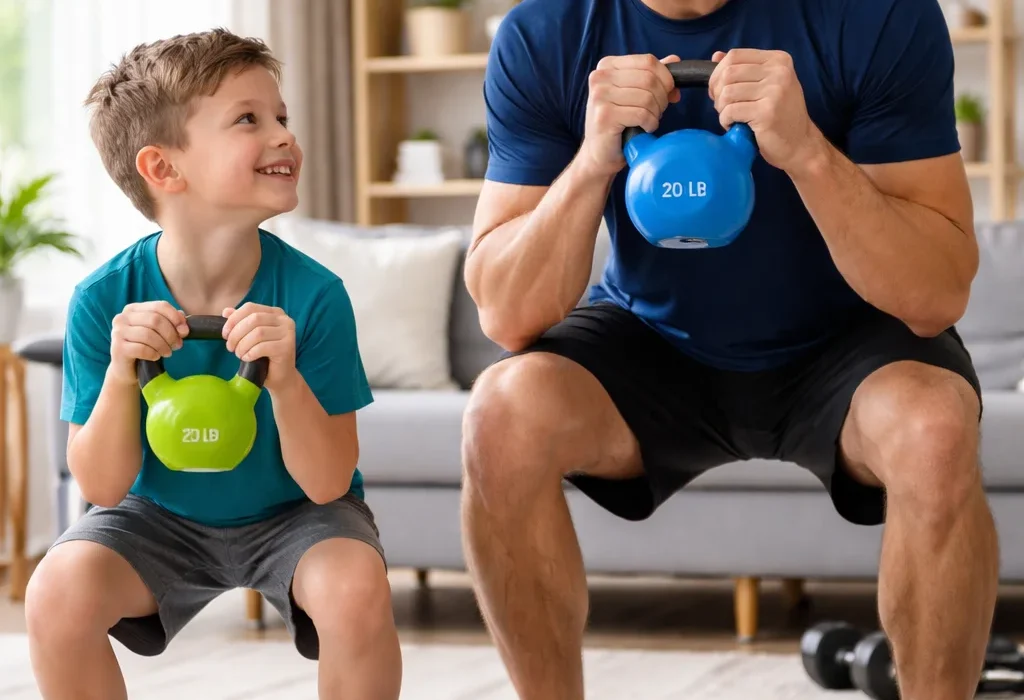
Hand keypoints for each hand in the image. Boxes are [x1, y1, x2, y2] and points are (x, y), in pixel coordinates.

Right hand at [109, 301, 188, 384]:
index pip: (159, 306)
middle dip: (171, 334)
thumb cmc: (145, 348)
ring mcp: (118, 332)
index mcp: (134, 309)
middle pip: (155, 320)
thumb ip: (171, 323)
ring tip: (167, 352)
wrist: (128, 370)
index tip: (184, 331)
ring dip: (163, 345)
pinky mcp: (118, 348)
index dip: (175, 317)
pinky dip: (153, 353)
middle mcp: (123, 317)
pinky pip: (142, 348)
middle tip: (177, 345)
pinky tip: (156, 357)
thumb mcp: (159, 333)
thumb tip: (183, 325)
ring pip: (149, 334)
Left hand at [221, 302, 296, 390]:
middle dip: (236, 334)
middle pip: (254, 319)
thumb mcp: (251, 336)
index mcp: (275, 313)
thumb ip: (241, 322)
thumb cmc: (265, 356)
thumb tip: (226, 311)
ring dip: (243, 345)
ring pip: (258, 333)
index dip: (234, 319)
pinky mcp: (287, 347)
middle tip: (230, 347)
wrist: (280, 377)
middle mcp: (284, 320)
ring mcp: (288, 333)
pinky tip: (247, 358)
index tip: (225, 334)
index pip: (250, 307)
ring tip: (239, 354)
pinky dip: (250, 353)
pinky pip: (262, 347)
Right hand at [580, 53, 682, 176]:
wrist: (599, 154)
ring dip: (656, 113)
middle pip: (650, 78)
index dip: (665, 78)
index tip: (668, 93)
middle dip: (662, 98)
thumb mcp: (634, 93)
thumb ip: (652, 75)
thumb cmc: (619, 123)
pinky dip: (650, 123)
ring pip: (647, 97)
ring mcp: (600, 96)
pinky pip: (642, 114)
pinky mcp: (605, 115)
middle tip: (657, 112)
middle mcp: (600, 77)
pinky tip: (644, 129)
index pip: (648, 61)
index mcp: (607, 65)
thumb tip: (675, 60)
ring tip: (649, 121)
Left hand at [708, 49, 827, 175]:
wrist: (800, 144)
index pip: (734, 56)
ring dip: (721, 108)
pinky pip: (730, 111)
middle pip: (728, 73)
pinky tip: (734, 126)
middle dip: (717, 92)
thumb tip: (715, 56)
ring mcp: (774, 91)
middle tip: (723, 107)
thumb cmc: (780, 116)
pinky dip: (725, 120)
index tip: (717, 90)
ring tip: (730, 117)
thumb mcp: (767, 86)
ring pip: (727, 92)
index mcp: (778, 60)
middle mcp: (779, 71)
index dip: (717, 73)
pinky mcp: (766, 112)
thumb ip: (743, 70)